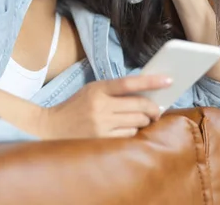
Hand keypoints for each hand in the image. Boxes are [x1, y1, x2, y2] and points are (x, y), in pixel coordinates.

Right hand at [37, 75, 171, 138]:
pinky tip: (125, 130)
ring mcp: (101, 124)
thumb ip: (114, 90)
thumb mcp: (91, 91)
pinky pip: (129, 136)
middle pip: (139, 105)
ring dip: (142, 121)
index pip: (129, 82)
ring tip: (137, 121)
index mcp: (97, 89)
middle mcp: (100, 106)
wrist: (51, 127)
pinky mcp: (102, 140)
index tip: (168, 80)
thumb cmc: (75, 107)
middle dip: (153, 109)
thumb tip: (145, 92)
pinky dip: (132, 133)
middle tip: (156, 111)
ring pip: (137, 122)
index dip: (151, 81)